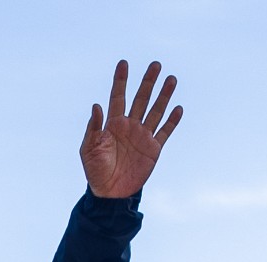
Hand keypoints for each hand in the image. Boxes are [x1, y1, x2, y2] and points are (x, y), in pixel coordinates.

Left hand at [80, 59, 181, 199]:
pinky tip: (178, 108)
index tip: (124, 63)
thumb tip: (96, 105)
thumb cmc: (95, 171)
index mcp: (112, 123)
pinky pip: (164, 132)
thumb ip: (93, 127)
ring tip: (171, 79)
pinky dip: (172, 121)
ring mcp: (142, 136)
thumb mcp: (88, 149)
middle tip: (156, 64)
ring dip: (163, 96)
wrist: (110, 193)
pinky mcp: (153, 149)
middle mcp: (129, 126)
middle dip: (148, 82)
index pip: (118, 96)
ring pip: (155, 111)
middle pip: (141, 98)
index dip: (121, 80)